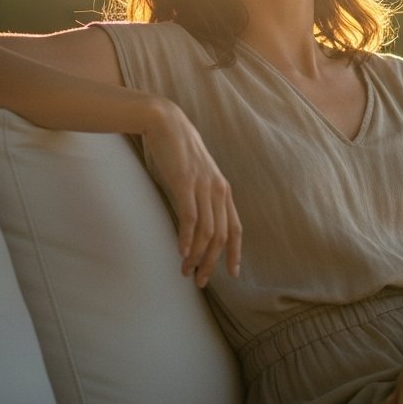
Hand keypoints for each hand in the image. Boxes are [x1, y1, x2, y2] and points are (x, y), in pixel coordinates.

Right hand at [141, 99, 241, 287]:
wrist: (166, 122)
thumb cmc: (178, 151)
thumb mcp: (196, 176)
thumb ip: (200, 196)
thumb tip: (195, 222)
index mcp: (223, 190)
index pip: (236, 228)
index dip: (235, 253)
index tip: (232, 273)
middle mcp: (218, 190)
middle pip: (221, 236)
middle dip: (212, 263)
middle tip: (200, 281)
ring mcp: (203, 186)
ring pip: (206, 231)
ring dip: (196, 256)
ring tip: (186, 272)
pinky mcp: (185, 183)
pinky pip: (190, 217)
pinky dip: (186, 238)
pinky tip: (181, 252)